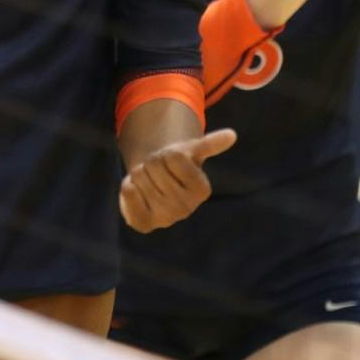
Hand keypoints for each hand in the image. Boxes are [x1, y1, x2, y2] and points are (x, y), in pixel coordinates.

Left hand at [119, 128, 236, 232]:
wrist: (154, 186)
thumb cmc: (174, 167)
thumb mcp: (191, 152)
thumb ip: (209, 144)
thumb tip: (232, 135)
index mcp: (202, 190)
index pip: (173, 156)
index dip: (167, 153)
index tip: (171, 163)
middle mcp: (186, 208)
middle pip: (154, 165)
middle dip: (152, 162)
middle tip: (158, 172)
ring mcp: (165, 218)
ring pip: (139, 177)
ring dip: (139, 174)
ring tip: (149, 181)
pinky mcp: (143, 223)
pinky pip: (128, 193)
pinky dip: (128, 185)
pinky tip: (137, 191)